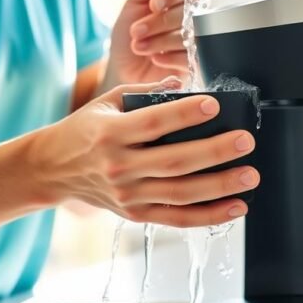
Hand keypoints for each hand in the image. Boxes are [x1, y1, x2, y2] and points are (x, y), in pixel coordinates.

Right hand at [30, 78, 257, 227]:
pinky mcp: (134, 214)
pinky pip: (177, 218)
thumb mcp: (106, 102)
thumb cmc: (84, 130)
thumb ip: (144, 92)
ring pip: (180, 194)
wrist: (53, 168)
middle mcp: (118, 166)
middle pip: (174, 162)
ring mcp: (127, 195)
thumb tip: (183, 83)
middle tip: (245, 141)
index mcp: (110, 133)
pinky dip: (209, 215)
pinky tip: (236, 206)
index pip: (152, 123)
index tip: (213, 104)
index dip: (184, 114)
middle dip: (214, 152)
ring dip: (219, 186)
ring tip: (249, 175)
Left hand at [103, 0, 189, 87]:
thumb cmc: (129, 33)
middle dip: (159, 22)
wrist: (122, 66)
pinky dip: (170, 58)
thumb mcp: (133, 4)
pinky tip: (155, 58)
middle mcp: (192, 16)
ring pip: (189, 35)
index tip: (152, 4)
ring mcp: (195, 39)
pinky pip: (191, 57)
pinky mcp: (195, 62)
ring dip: (160, 41)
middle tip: (136, 31)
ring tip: (139, 46)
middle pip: (187, 12)